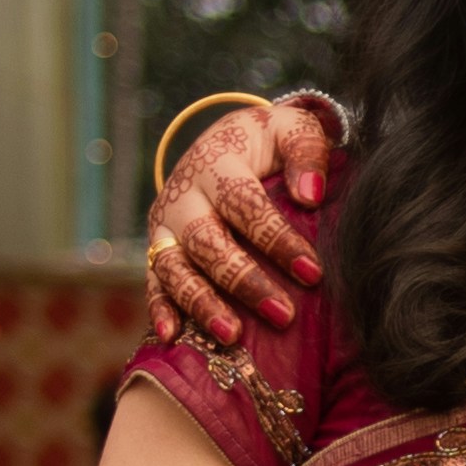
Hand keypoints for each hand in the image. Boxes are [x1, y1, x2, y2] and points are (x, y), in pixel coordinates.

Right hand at [146, 93, 339, 351]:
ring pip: (174, 268)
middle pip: (207, 243)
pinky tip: (173, 337)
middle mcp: (183, 196)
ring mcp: (165, 226)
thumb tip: (310, 196)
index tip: (312, 273)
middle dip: (244, 281)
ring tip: (233, 335)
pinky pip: (152, 283)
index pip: (244, 204)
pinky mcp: (158, 250)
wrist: (225, 143)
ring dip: (201, 304)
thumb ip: (305, 151)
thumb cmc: (268, 142)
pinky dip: (159, 310)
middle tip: (282, 314)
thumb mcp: (289, 129)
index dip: (277, 239)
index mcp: (216, 161)